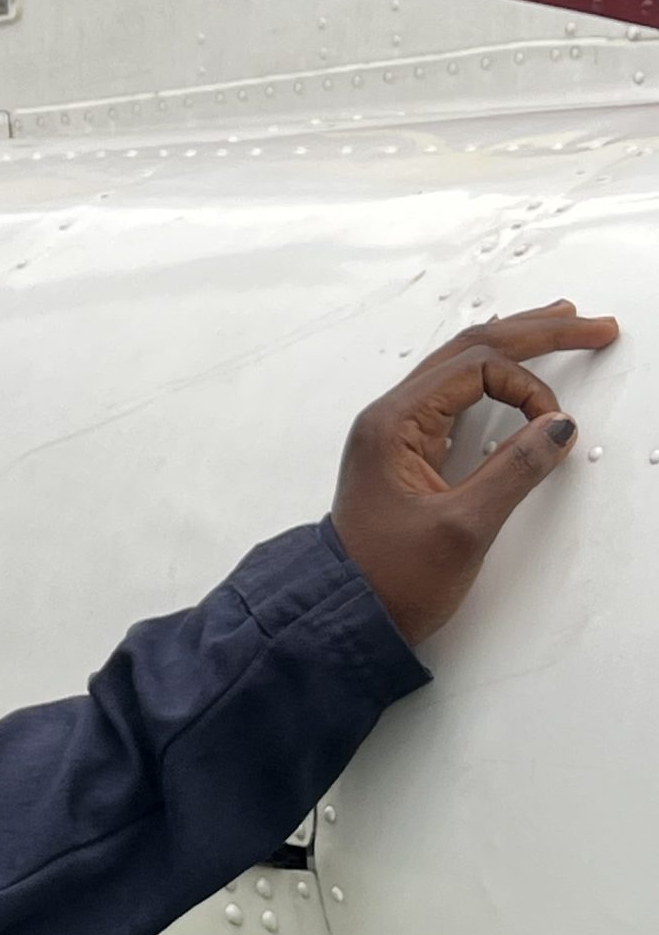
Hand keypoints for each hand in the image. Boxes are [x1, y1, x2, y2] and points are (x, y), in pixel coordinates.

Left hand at [331, 301, 619, 643]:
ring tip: (560, 324)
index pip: (472, 368)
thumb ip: (514, 470)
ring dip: (512, 345)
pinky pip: (454, 395)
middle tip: (589, 321)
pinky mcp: (407, 453)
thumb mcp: (462, 528)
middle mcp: (389, 419)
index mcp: (392, 425)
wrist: (345, 613)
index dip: (526, 385)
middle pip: (466, 351)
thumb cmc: (390, 578)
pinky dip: (493, 376)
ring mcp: (396, 433)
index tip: (555, 425)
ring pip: (459, 368)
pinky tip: (513, 368)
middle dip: (531, 332)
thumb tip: (559, 425)